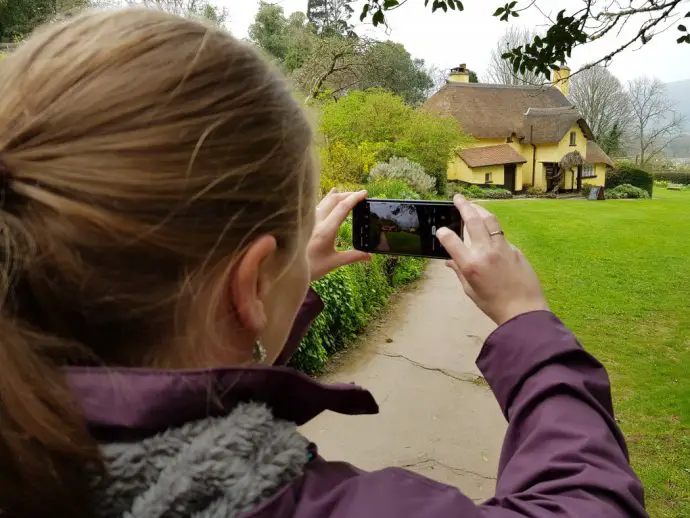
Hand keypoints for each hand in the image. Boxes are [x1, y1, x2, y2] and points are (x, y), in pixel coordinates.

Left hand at [308, 189, 370, 281]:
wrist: (287, 268)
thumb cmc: (311, 267)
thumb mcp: (334, 263)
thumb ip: (352, 256)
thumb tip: (369, 256)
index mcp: (326, 230)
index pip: (342, 208)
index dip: (355, 198)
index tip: (364, 193)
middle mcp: (316, 222)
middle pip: (334, 200)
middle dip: (348, 195)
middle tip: (359, 195)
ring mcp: (309, 220)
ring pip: (324, 201)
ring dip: (337, 196)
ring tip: (347, 194)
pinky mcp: (304, 222)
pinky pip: (317, 205)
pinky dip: (327, 200)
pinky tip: (329, 197)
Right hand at [436, 195, 547, 325]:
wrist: (523, 309)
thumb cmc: (494, 304)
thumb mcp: (470, 290)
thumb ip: (459, 271)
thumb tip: (450, 261)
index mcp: (471, 265)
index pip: (451, 240)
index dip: (443, 233)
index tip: (441, 230)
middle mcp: (485, 252)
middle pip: (473, 220)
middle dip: (464, 206)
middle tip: (458, 198)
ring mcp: (502, 248)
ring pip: (490, 220)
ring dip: (480, 209)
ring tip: (473, 205)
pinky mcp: (514, 249)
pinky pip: (500, 234)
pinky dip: (492, 228)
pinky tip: (488, 229)